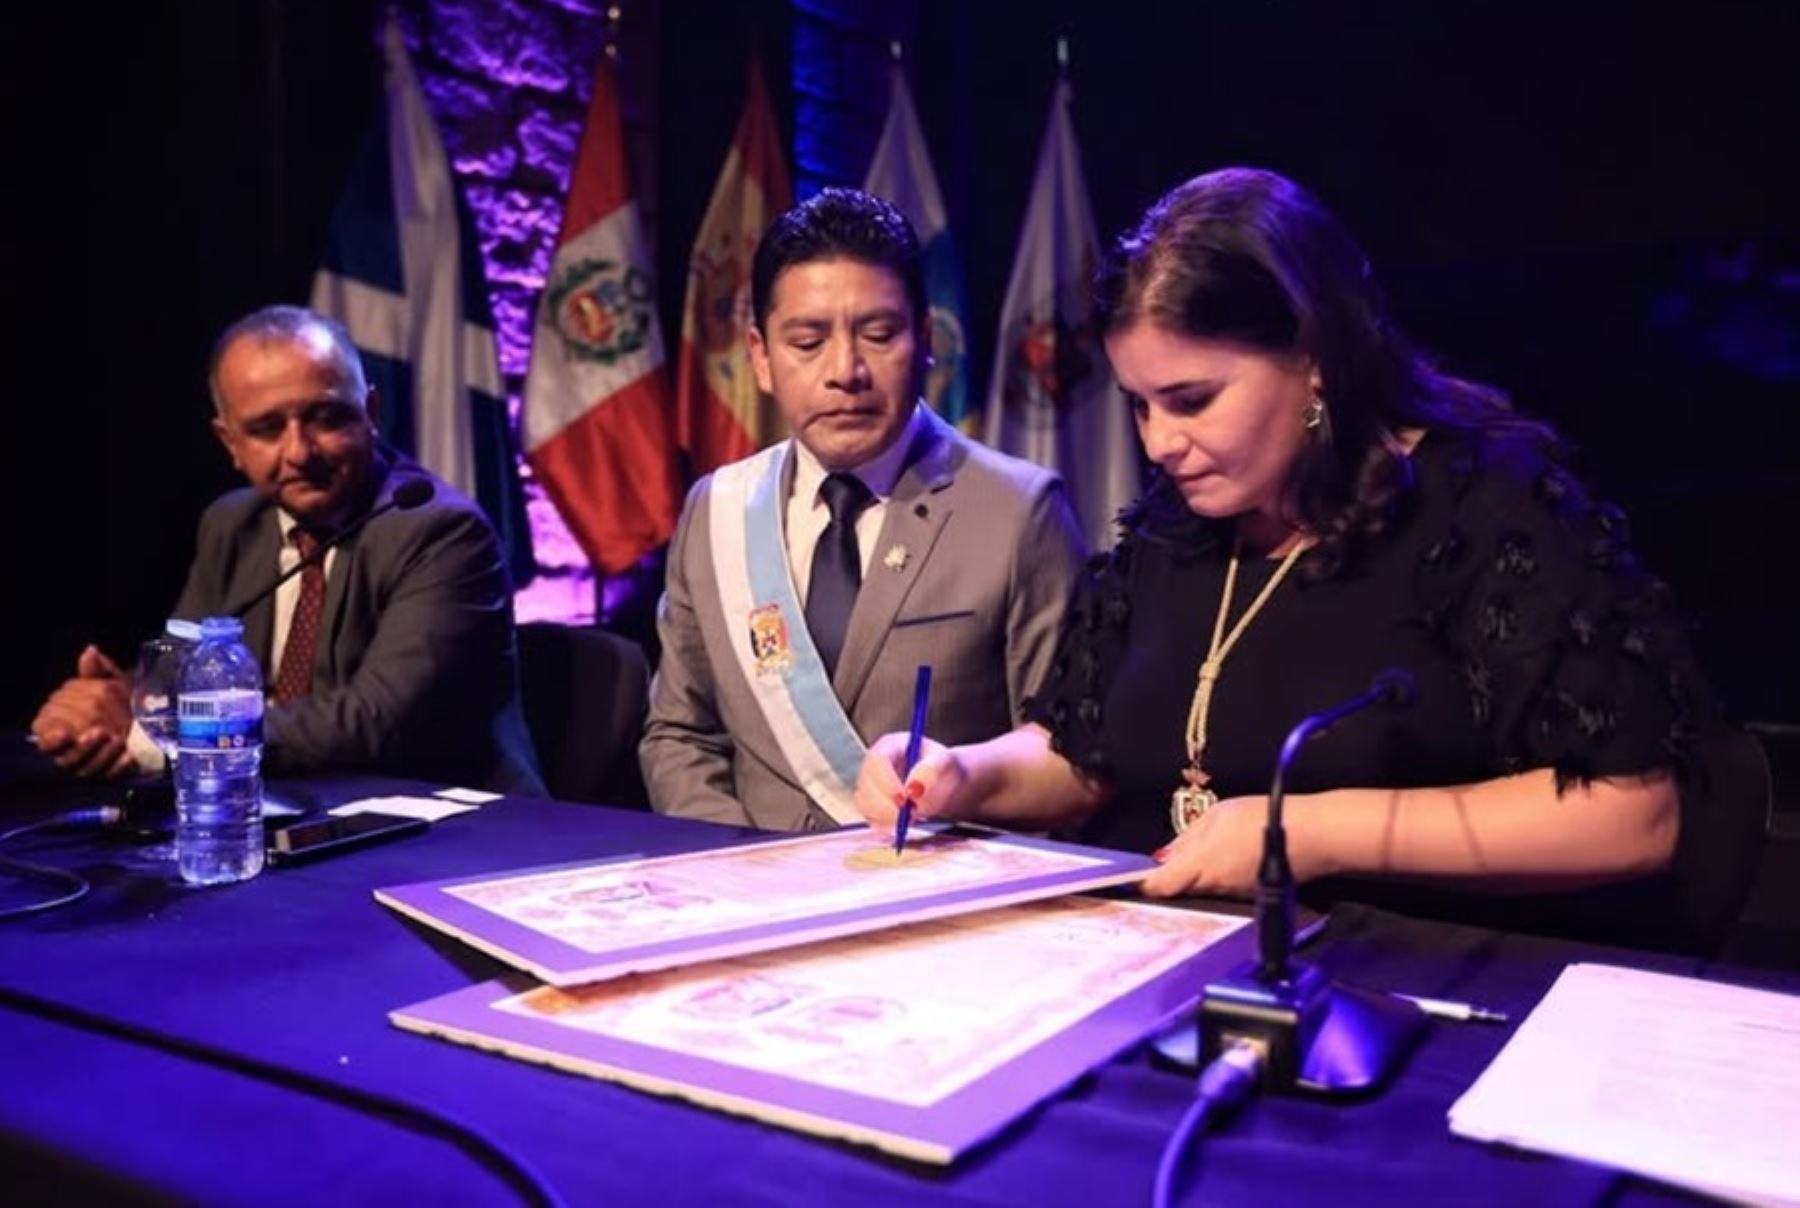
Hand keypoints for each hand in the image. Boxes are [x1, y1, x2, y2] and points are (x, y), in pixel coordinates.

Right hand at [31, 644, 134, 777]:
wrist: (146, 716)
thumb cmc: (117, 699)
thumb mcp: (108, 682)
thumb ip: (95, 672)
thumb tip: (90, 652)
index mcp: (59, 724)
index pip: (46, 734)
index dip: (53, 735)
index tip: (64, 732)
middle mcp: (70, 748)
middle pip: (66, 754)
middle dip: (82, 744)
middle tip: (100, 730)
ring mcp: (90, 763)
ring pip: (85, 767)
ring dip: (100, 754)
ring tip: (116, 739)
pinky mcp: (111, 773)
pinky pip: (111, 775)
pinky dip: (118, 766)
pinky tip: (128, 756)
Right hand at [854, 732, 967, 832]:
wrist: (944, 784)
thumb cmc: (943, 768)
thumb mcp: (946, 763)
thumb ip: (933, 770)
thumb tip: (915, 788)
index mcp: (890, 745)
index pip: (877, 761)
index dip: (887, 781)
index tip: (905, 799)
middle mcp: (874, 764)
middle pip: (865, 784)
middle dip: (886, 804)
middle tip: (911, 814)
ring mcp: (869, 785)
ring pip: (865, 804)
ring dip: (888, 816)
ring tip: (914, 814)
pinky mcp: (871, 804)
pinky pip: (870, 818)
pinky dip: (887, 824)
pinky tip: (905, 821)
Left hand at [1141, 795, 1272, 898]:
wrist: (1314, 836)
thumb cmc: (1267, 818)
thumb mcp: (1218, 815)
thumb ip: (1188, 838)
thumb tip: (1166, 856)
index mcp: (1201, 866)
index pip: (1160, 886)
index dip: (1143, 882)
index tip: (1133, 876)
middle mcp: (1214, 887)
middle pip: (1180, 887)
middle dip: (1172, 875)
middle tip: (1170, 855)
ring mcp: (1233, 896)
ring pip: (1201, 888)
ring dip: (1197, 874)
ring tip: (1210, 848)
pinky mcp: (1250, 897)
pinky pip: (1223, 889)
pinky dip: (1219, 876)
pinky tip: (1232, 856)